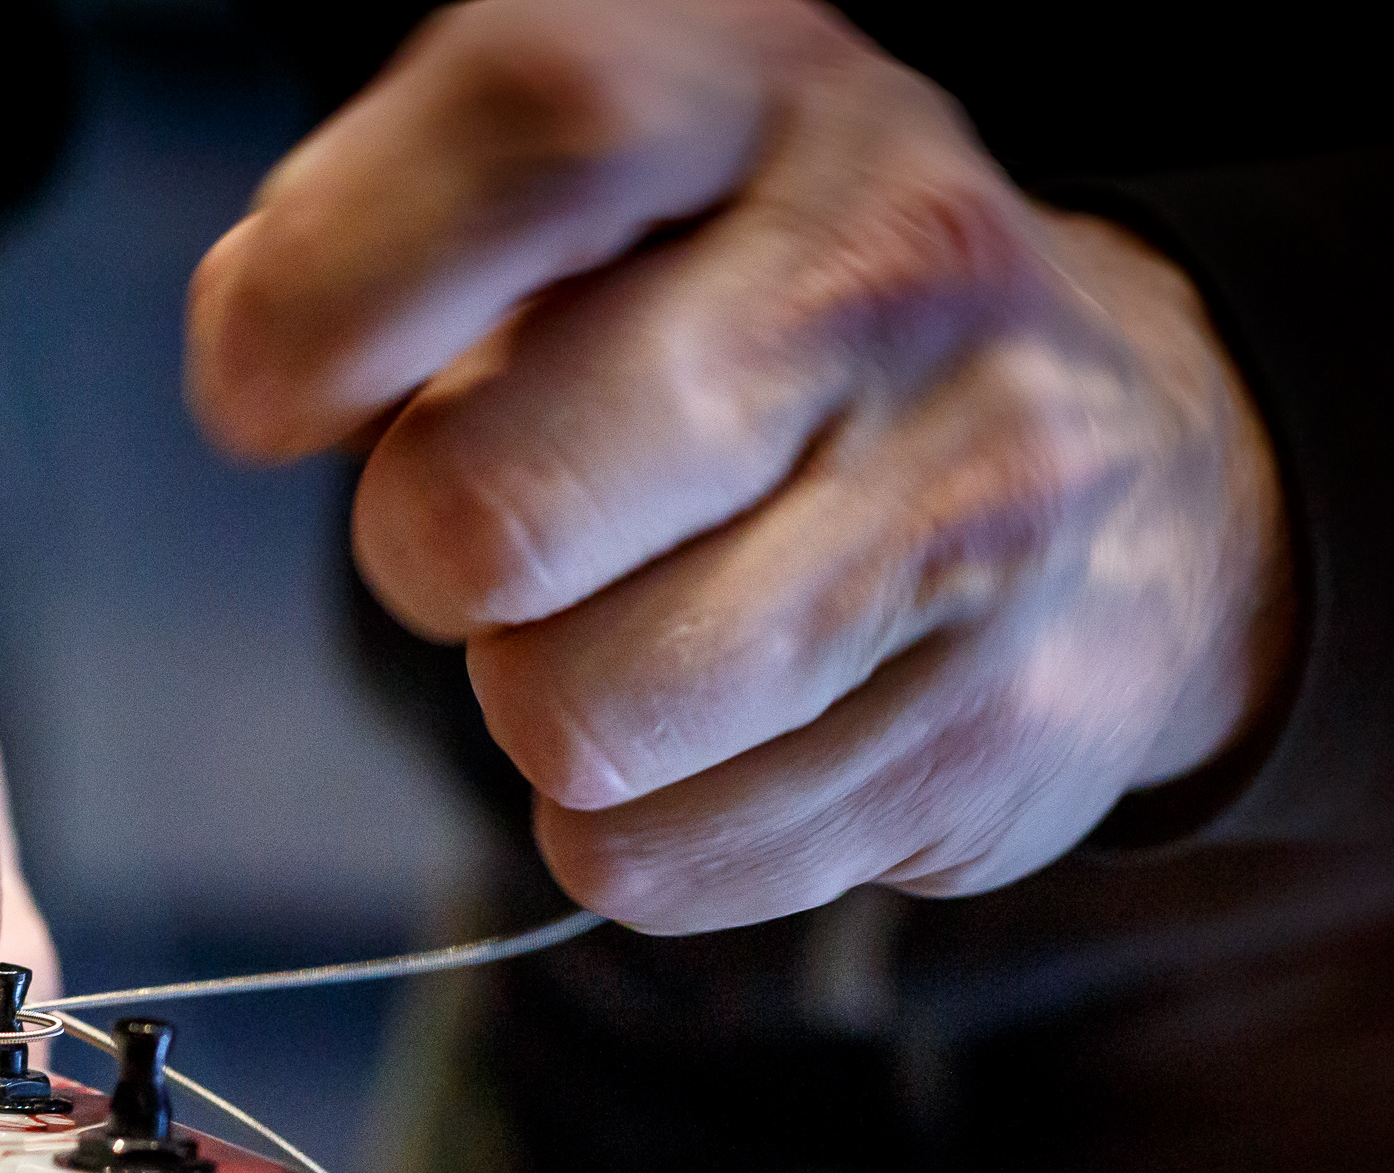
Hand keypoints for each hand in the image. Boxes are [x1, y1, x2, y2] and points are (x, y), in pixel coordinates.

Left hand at [187, 0, 1291, 929]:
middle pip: (491, 513)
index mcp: (760, 93)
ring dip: (545, 707)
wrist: (1134, 455)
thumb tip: (259, 359)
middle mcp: (897, 271)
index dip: (335, 289)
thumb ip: (402, 234)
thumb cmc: (774, 320)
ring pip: (571, 720)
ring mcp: (981, 500)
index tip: (269, 396)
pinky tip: (734, 727)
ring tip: (643, 622)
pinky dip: (644, 827)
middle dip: (430, 562)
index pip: (528, 137)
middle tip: (501, 537)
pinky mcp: (1000, 722)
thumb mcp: (611, 190)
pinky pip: (662, 858)